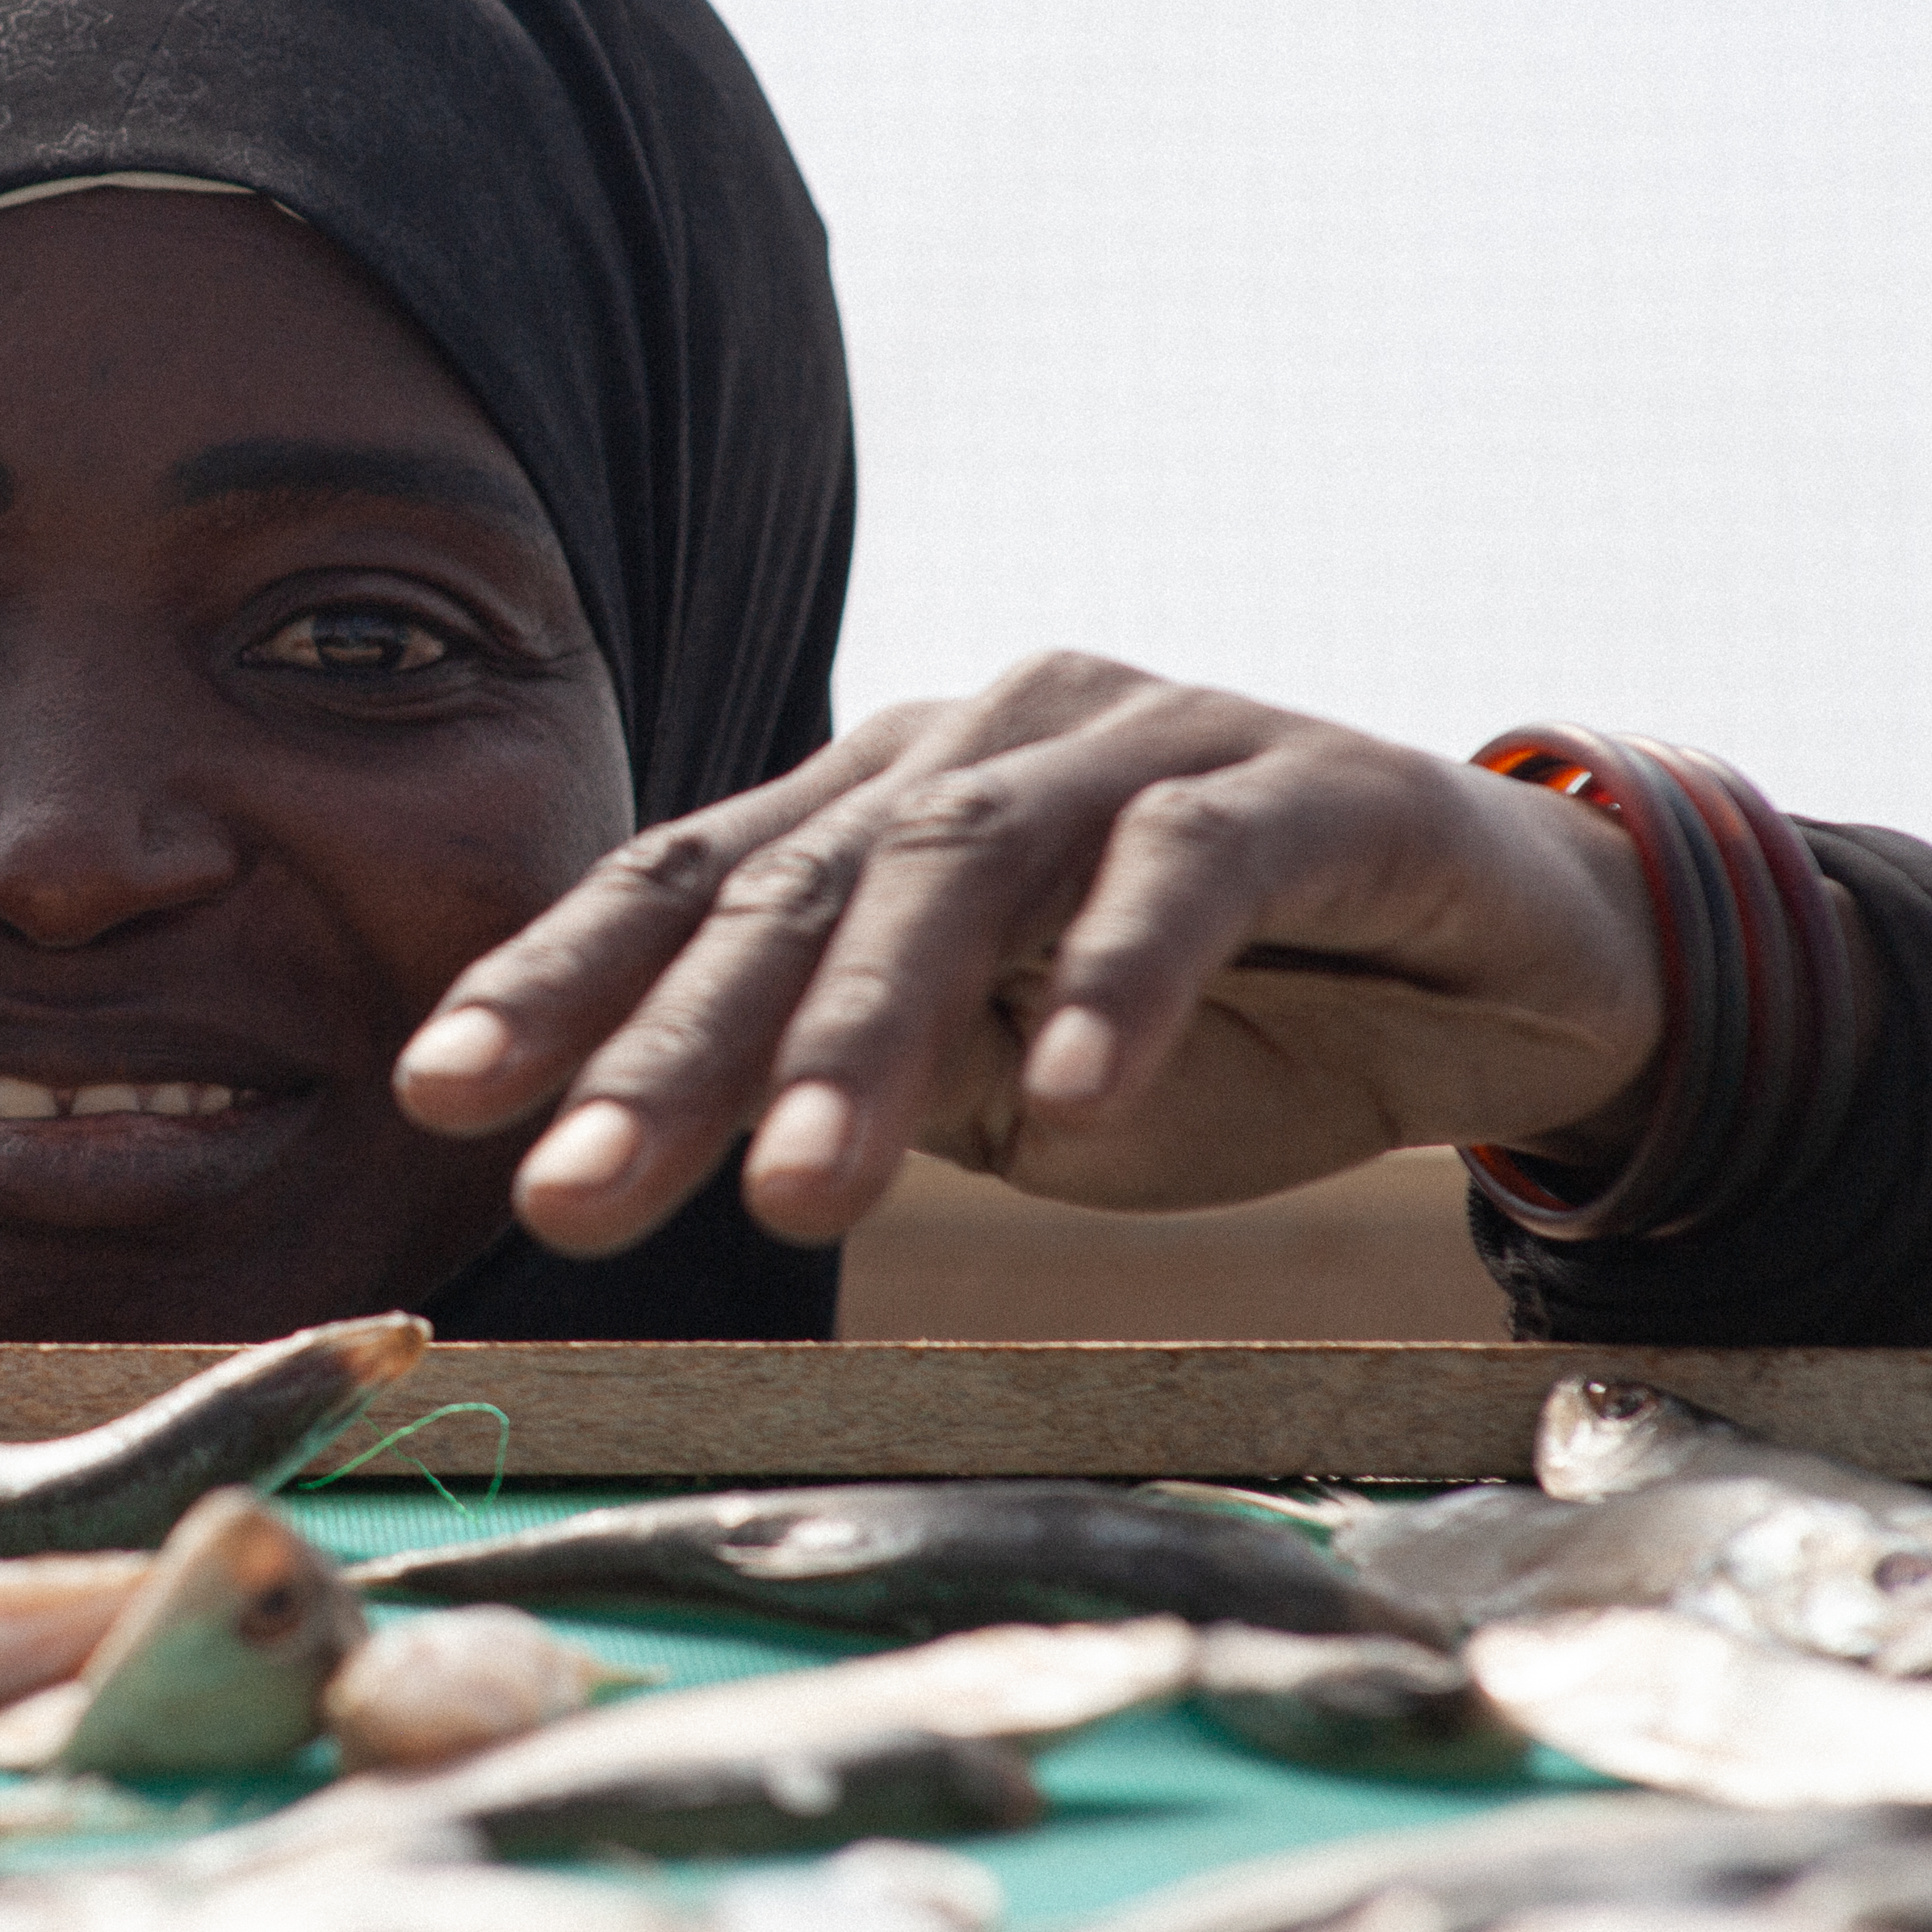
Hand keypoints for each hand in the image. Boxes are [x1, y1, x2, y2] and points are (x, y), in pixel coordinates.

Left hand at [388, 651, 1675, 1256]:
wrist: (1497, 971)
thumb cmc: (1221, 1027)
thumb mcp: (1001, 1080)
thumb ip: (854, 1082)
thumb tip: (641, 1147)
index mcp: (880, 802)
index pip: (685, 887)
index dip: (557, 984)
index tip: (434, 1097)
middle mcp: (983, 741)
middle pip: (791, 891)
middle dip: (670, 1051)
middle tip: (570, 1188)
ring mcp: (1141, 739)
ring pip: (959, 870)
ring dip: (868, 1038)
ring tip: (797, 1192)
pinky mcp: (1302, 777)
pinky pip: (1185, 866)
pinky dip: (1117, 976)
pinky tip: (1068, 1092)